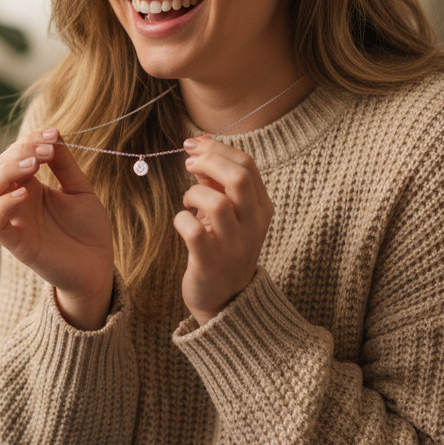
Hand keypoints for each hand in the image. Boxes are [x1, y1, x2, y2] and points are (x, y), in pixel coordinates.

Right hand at [0, 128, 113, 328]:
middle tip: (46, 150)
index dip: (28, 140)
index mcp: (30, 187)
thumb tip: (54, 133)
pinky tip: (26, 193)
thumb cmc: (88, 231)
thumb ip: (65, 165)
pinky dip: (3, 204)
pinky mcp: (16, 244)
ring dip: (6, 172)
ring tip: (34, 164)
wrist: (98, 268)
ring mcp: (15, 222)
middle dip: (17, 151)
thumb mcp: (80, 189)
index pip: (12, 156)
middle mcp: (17, 202)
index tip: (53, 134)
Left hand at [174, 136, 272, 324]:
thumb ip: (216, 180)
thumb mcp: (228, 211)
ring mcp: (234, 245)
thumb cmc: (223, 245)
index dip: (217, 148)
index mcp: (261, 207)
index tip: (194, 146)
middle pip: (239, 177)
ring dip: (195, 194)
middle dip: (209, 161)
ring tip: (188, 201)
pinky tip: (181, 221)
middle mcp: (253, 225)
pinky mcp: (210, 263)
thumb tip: (198, 146)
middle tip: (188, 163)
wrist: (227, 298)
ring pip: (218, 204)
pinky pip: (195, 232)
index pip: (247, 165)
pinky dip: (182, 220)